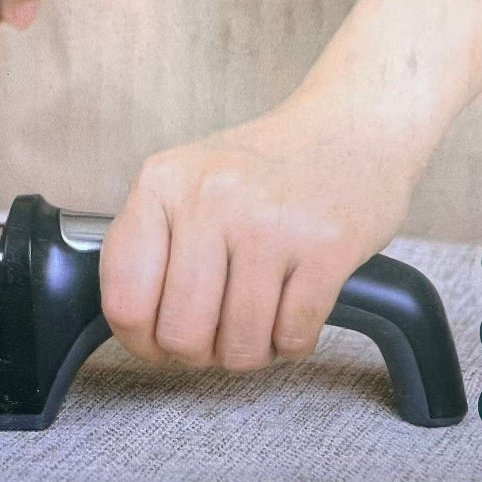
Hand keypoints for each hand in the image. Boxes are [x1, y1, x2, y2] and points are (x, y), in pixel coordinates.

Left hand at [99, 99, 432, 369]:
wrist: (356, 127)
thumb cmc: (264, 168)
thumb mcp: (186, 182)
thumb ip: (150, 243)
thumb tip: (134, 329)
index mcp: (160, 185)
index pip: (125, 302)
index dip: (141, 343)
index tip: (157, 344)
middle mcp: (209, 200)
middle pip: (182, 334)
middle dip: (200, 354)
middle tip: (216, 335)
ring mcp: (269, 225)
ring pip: (240, 346)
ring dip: (249, 352)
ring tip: (257, 322)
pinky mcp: (327, 249)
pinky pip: (292, 337)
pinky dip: (290, 342)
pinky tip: (292, 310)